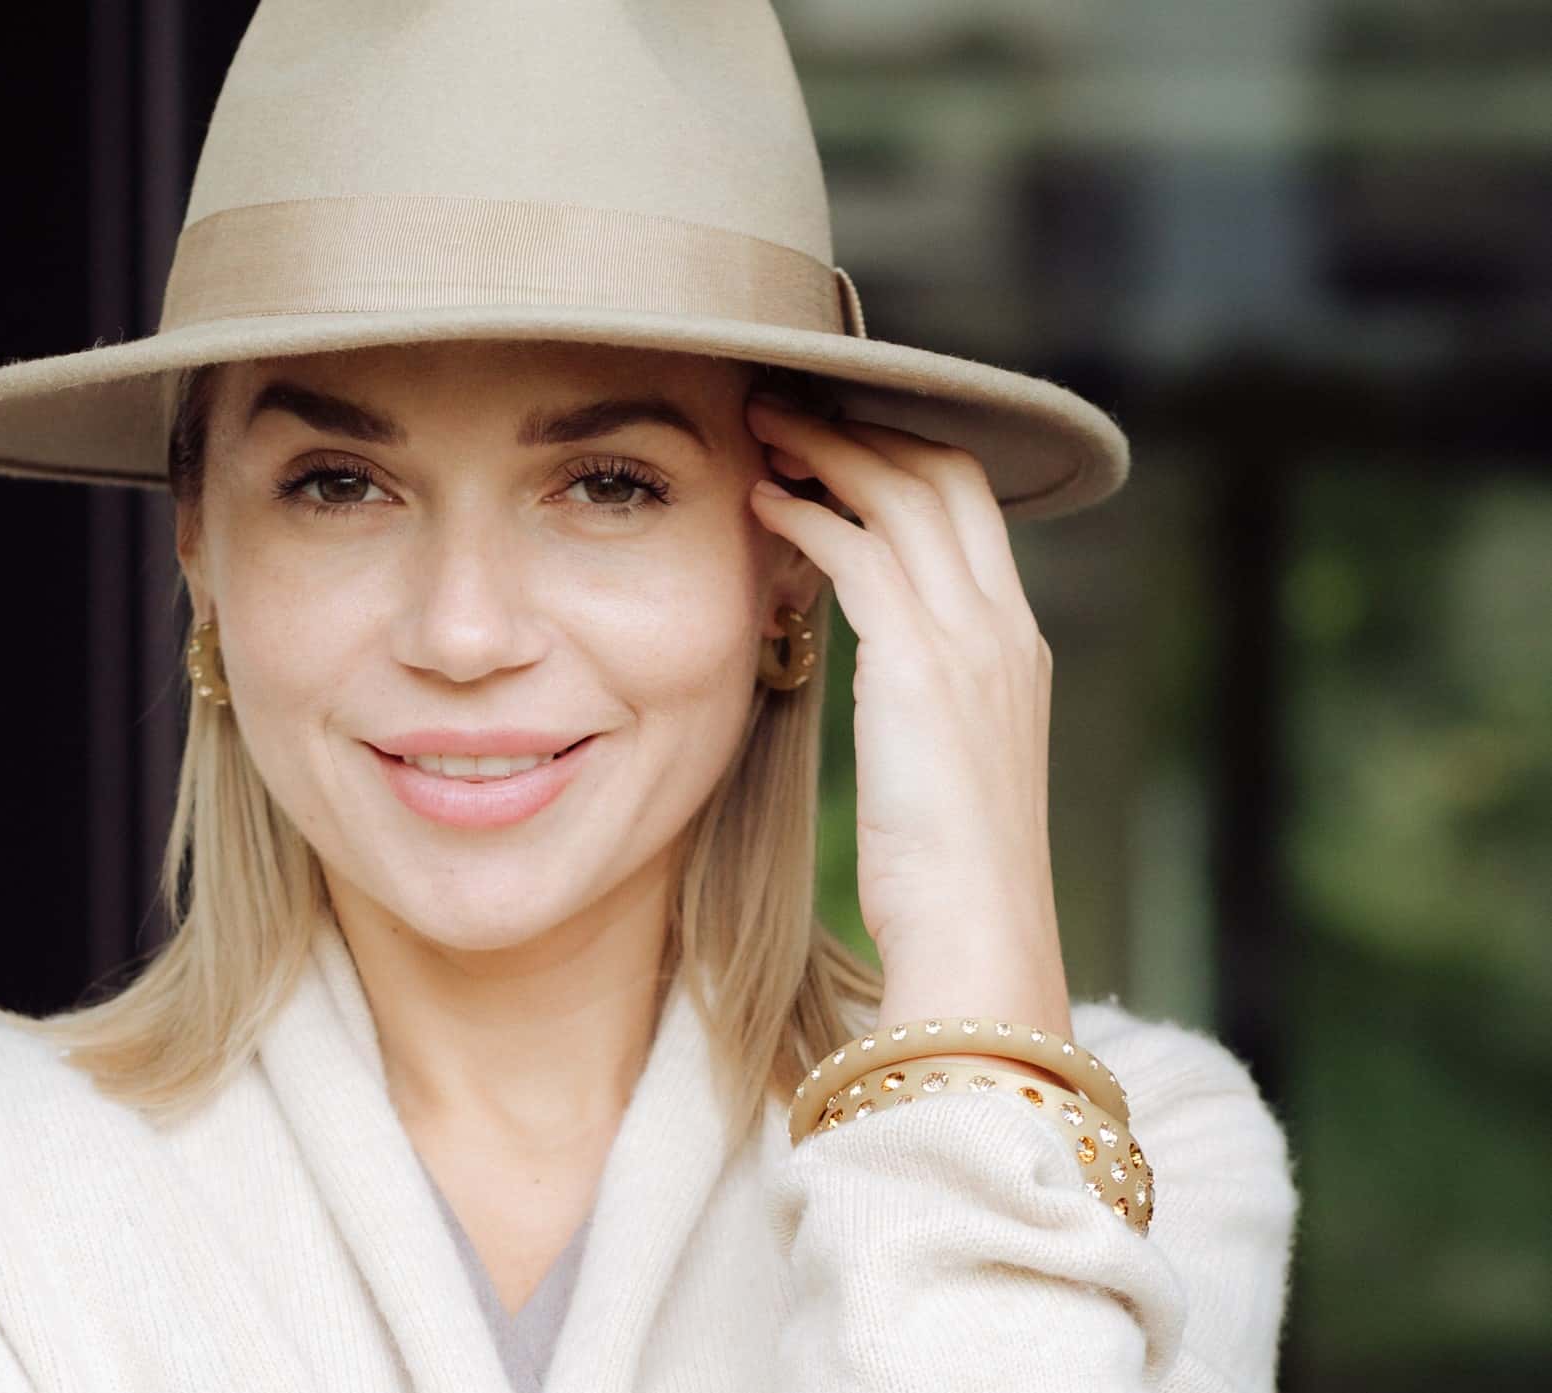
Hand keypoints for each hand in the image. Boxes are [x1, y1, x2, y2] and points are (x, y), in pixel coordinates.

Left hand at [745, 394, 1071, 1039]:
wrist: (978, 933)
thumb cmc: (947, 874)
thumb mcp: (945, 765)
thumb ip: (923, 699)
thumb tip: (880, 676)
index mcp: (1016, 645)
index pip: (970, 508)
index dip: (904, 456)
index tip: (835, 442)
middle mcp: (1003, 626)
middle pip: (944, 474)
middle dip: (865, 429)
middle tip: (789, 410)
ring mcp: (971, 638)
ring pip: (900, 494)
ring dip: (825, 452)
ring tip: (762, 431)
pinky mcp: (920, 663)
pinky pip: (858, 551)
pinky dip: (806, 514)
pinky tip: (759, 504)